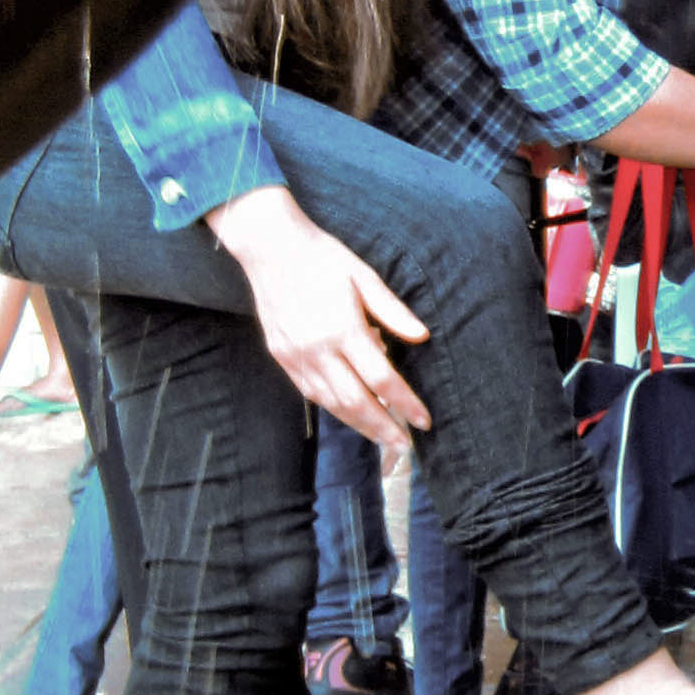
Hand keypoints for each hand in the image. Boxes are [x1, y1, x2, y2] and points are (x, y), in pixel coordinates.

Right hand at [204, 186, 430, 443]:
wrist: (270, 248)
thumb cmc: (322, 257)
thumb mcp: (363, 276)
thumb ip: (392, 310)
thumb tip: (422, 336)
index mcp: (342, 327)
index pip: (381, 378)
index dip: (405, 403)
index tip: (424, 421)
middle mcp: (317, 348)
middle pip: (356, 401)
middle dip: (383, 427)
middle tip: (405, 445)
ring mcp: (296, 356)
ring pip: (331, 403)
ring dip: (359, 425)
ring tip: (383, 438)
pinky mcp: (281, 356)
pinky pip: (311, 393)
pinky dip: (333, 409)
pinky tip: (351, 416)